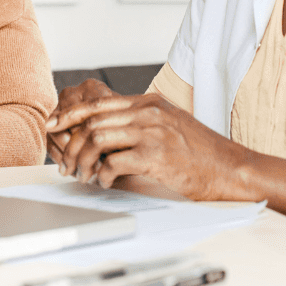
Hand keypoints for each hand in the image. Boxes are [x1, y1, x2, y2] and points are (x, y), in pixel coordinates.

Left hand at [45, 91, 240, 199]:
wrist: (231, 168)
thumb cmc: (202, 153)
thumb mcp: (171, 125)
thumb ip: (141, 123)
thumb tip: (107, 134)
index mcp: (149, 103)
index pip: (98, 102)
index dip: (71, 114)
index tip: (53, 124)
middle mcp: (148, 112)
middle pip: (93, 120)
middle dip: (71, 144)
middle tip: (64, 164)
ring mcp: (152, 131)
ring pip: (97, 139)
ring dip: (83, 161)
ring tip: (83, 176)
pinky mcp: (156, 154)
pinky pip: (113, 162)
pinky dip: (101, 175)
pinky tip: (104, 183)